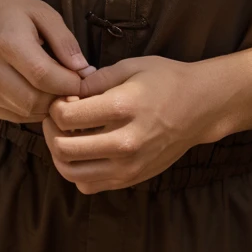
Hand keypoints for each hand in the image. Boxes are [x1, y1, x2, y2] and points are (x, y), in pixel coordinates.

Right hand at [0, 0, 94, 122]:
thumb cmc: (8, 11)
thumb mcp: (41, 12)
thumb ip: (64, 41)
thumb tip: (84, 71)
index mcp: (8, 44)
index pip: (45, 77)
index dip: (71, 83)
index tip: (86, 79)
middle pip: (36, 101)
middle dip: (62, 97)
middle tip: (75, 86)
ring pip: (26, 113)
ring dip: (48, 106)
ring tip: (58, 87)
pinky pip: (14, 116)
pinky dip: (32, 110)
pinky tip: (39, 91)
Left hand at [43, 56, 207, 192]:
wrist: (200, 107)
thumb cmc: (166, 80)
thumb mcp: (131, 66)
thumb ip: (96, 79)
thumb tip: (67, 90)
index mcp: (123, 108)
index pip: (67, 117)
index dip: (55, 106)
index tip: (62, 97)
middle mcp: (124, 142)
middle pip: (64, 150)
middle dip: (51, 130)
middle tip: (56, 116)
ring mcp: (129, 166)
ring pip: (72, 173)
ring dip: (60, 154)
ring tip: (65, 135)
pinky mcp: (131, 179)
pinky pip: (89, 185)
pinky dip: (77, 171)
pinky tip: (83, 151)